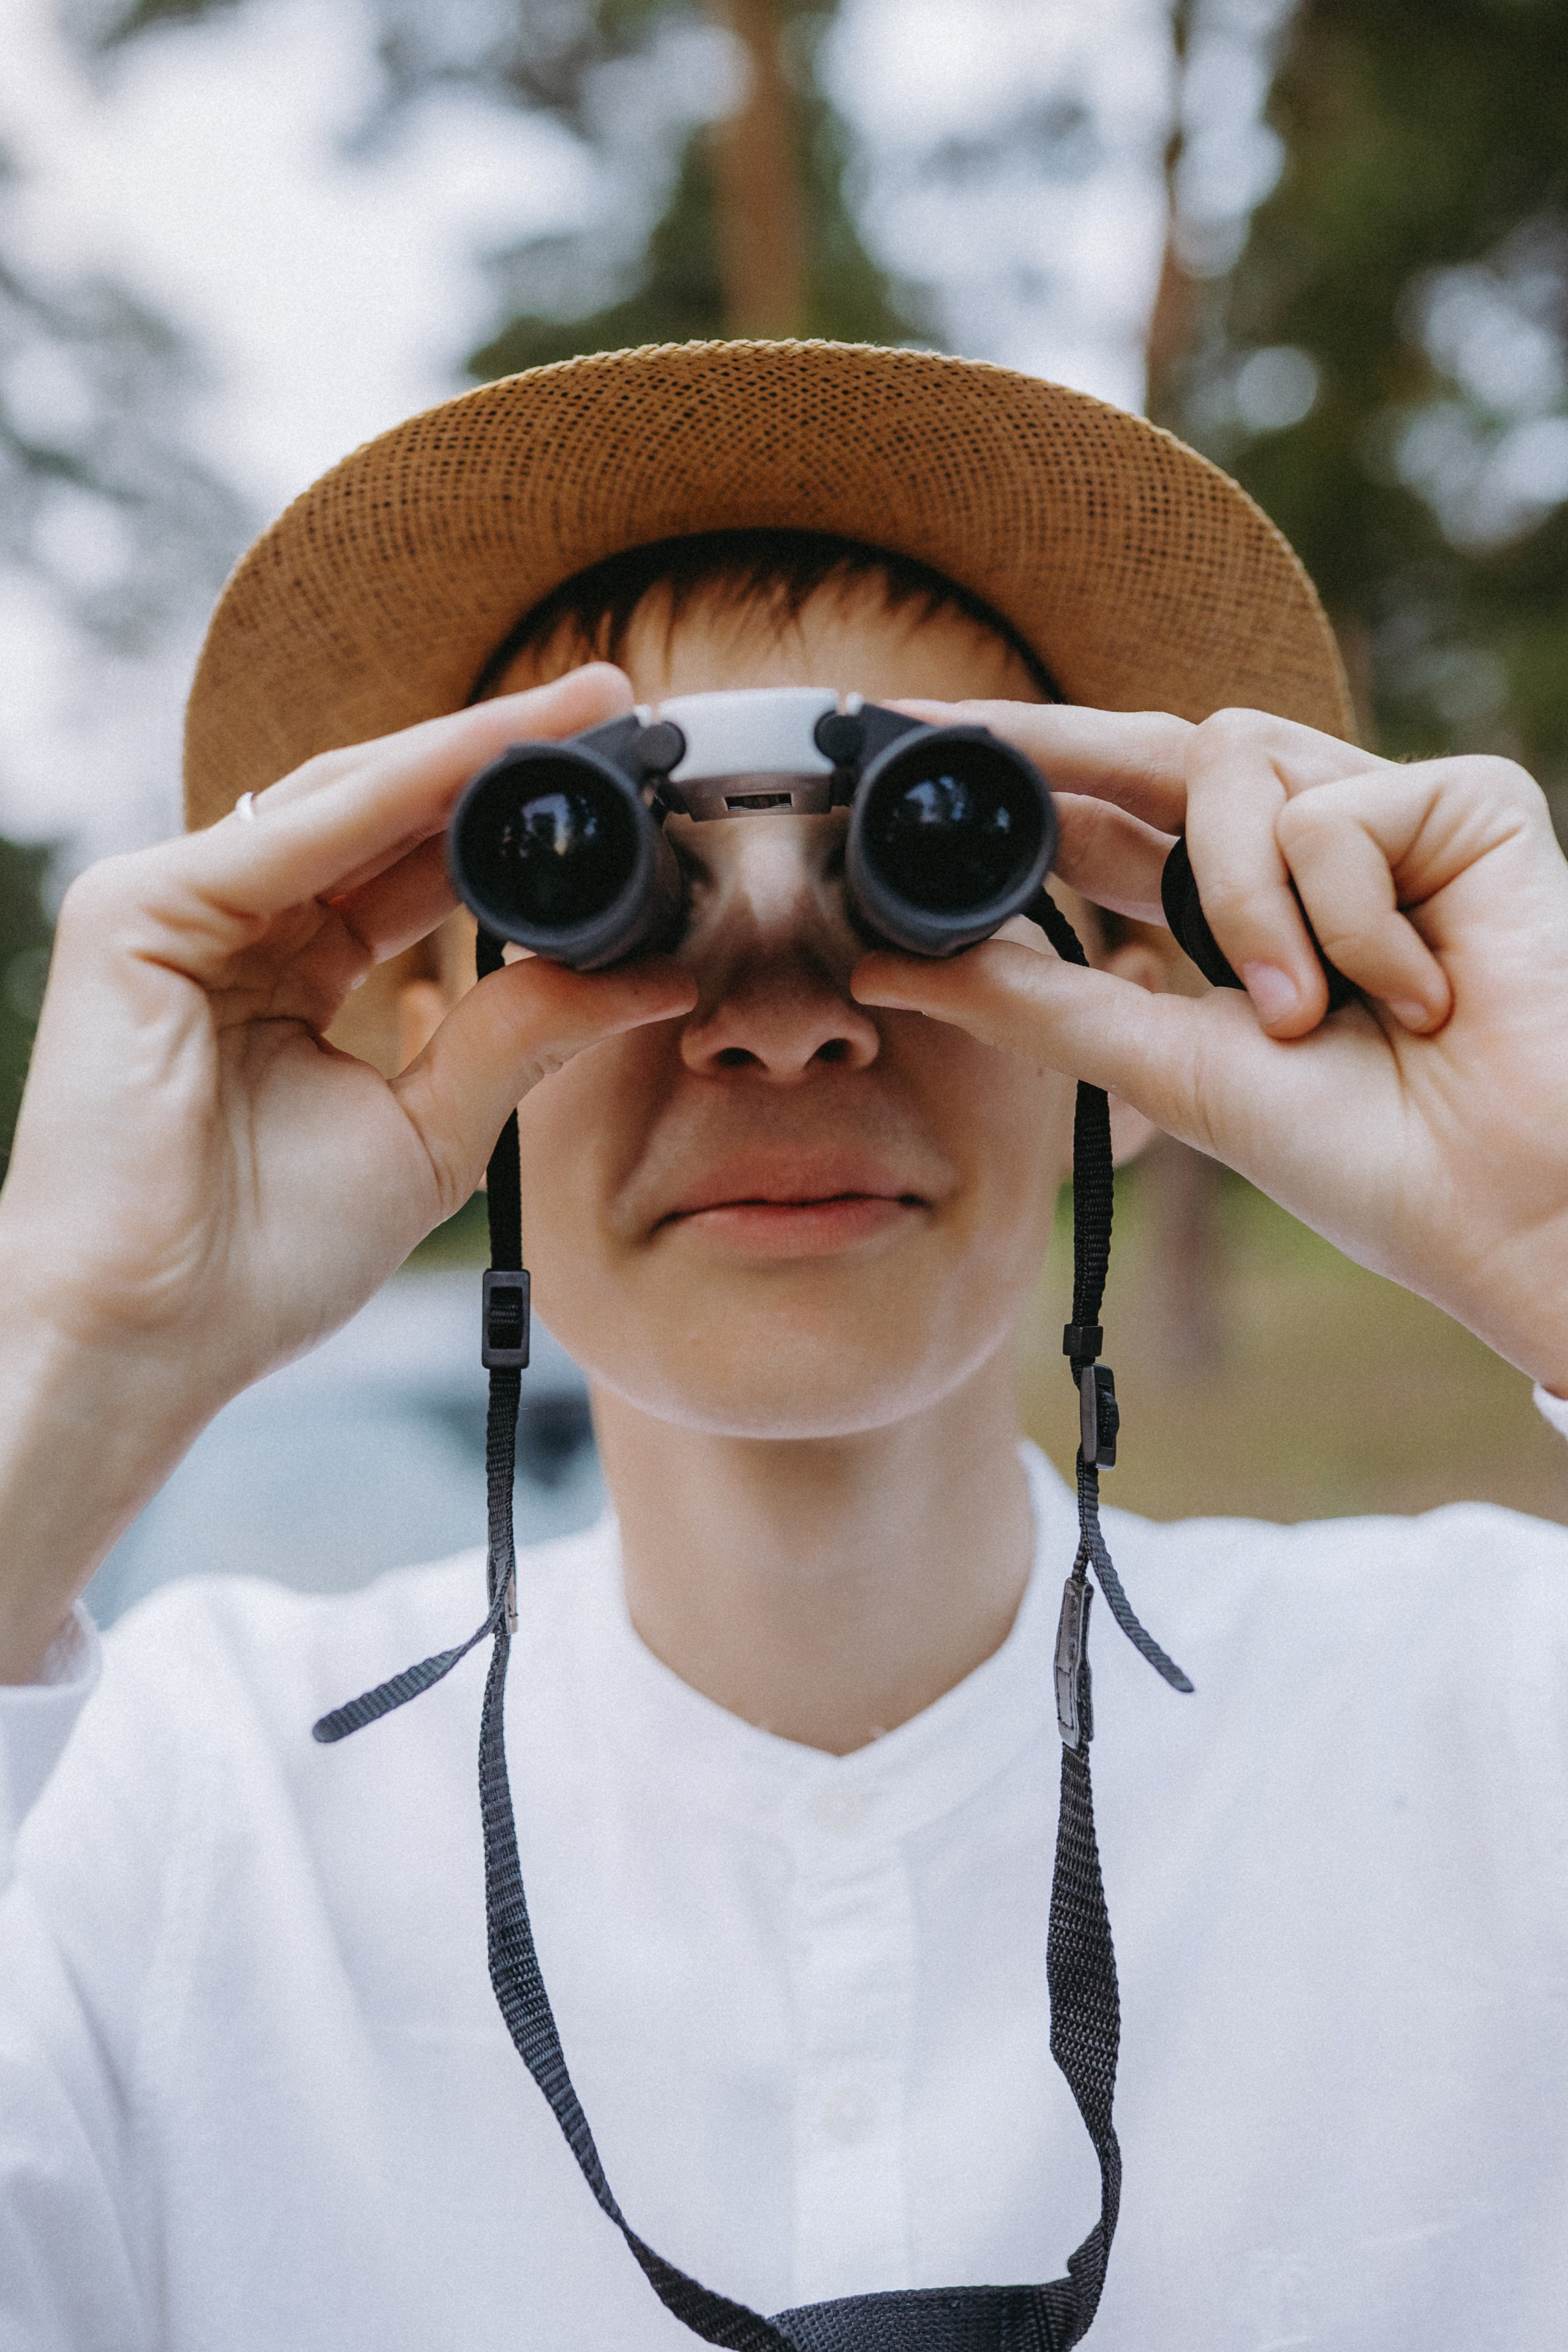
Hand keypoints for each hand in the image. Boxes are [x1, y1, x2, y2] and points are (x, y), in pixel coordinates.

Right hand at [0, 665, 694, 1674]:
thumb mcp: (431, 1131)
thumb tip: (648, 977)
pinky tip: (487, 756)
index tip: (620, 776)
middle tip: (617, 701)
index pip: (414, 865)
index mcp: (291, 972)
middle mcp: (236, 924)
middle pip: (385, 811)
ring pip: (345, 799)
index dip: (514, 819)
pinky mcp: (136, 913)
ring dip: (466, 750)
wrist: (157, 1335)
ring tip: (577, 708)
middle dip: (502, 756)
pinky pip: (292, 834)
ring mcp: (177, 908)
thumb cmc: (265, 1257)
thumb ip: (520, 1038)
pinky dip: (395, 791)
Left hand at [853, 702, 1567, 1393]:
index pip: (1101, 819)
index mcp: (1227, 910)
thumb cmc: (1360, 1155)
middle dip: (1046, 736)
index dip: (1011, 777)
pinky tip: (1419, 997)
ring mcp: (1386, 815)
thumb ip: (1033, 1002)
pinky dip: (1355, 923)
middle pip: (1151, 748)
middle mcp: (1300, 849)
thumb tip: (884, 966)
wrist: (1497, 1203)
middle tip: (943, 727)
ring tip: (1312, 1018)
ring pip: (1234, 764)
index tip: (896, 740)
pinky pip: (1341, 815)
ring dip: (1246, 905)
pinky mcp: (1467, 802)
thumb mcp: (1163, 1066)